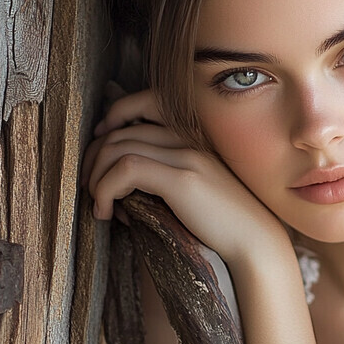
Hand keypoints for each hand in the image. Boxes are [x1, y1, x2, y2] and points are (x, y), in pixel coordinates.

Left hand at [81, 88, 288, 264]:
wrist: (255, 241)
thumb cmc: (225, 222)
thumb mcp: (195, 188)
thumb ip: (166, 171)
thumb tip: (121, 180)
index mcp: (194, 135)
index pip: (143, 103)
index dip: (112, 120)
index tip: (100, 155)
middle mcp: (190, 137)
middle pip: (121, 130)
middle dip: (93, 158)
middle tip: (88, 187)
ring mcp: (187, 155)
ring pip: (117, 147)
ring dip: (95, 177)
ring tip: (97, 203)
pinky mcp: (182, 179)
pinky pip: (125, 169)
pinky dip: (104, 189)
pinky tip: (107, 212)